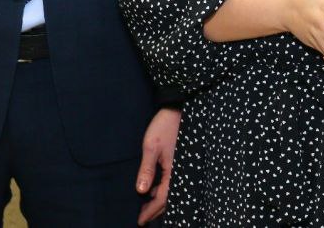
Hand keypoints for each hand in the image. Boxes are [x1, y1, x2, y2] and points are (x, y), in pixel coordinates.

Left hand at [136, 108, 180, 223]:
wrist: (178, 108)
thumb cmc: (164, 126)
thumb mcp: (151, 147)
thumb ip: (146, 170)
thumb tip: (141, 191)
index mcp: (174, 171)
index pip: (162, 198)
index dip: (150, 211)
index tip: (140, 221)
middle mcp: (182, 171)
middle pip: (169, 197)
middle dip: (155, 209)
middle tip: (142, 216)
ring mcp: (183, 166)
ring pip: (172, 190)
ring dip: (160, 199)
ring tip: (146, 204)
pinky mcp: (182, 160)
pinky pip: (173, 180)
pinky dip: (164, 188)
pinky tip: (154, 186)